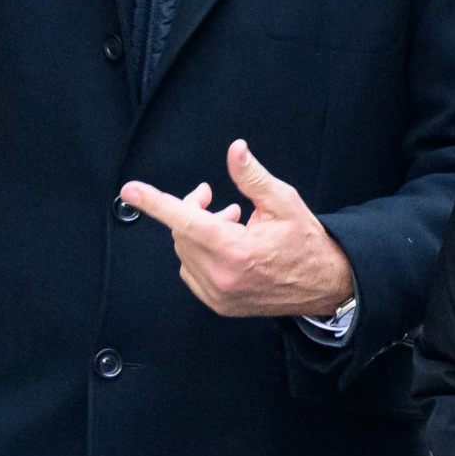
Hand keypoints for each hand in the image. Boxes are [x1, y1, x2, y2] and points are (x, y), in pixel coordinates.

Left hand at [119, 139, 356, 320]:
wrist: (324, 285)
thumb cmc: (305, 242)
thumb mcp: (284, 202)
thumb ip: (252, 177)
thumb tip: (235, 151)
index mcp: (235, 249)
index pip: (185, 220)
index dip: (155, 203)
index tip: (130, 190)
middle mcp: (222, 275)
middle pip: (183, 233)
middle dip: (193, 210)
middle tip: (217, 200)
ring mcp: (219, 294)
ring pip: (185, 253)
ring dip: (198, 233)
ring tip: (231, 223)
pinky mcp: (219, 305)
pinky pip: (192, 272)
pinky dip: (200, 254)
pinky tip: (226, 247)